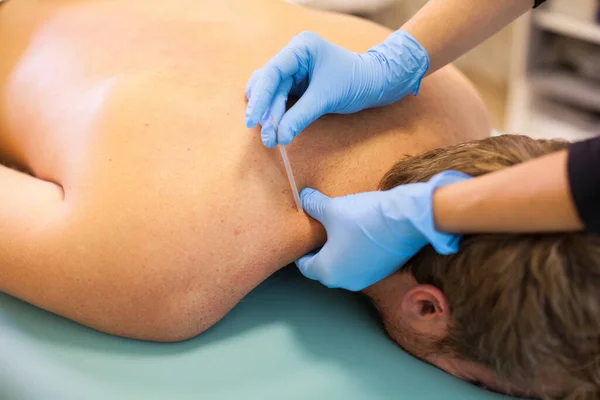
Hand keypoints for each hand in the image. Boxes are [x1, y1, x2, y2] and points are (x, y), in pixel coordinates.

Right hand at [245, 30, 428, 147]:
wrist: (375, 84)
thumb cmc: (355, 82)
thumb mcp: (326, 99)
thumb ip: (300, 116)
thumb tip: (279, 137)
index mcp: (300, 48)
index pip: (271, 72)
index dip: (260, 98)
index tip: (253, 120)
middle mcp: (292, 56)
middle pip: (267, 85)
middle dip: (266, 113)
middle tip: (267, 138)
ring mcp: (293, 71)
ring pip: (270, 93)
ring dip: (269, 116)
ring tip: (270, 138)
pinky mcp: (295, 85)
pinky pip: (278, 99)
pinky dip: (275, 115)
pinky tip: (273, 129)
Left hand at [296, 171, 470, 290]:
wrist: (407, 220)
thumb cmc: (364, 218)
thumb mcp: (333, 209)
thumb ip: (314, 205)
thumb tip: (304, 197)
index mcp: (328, 271)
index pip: (305, 266)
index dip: (301, 251)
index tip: (302, 238)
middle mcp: (346, 281)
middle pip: (325, 267)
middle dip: (321, 250)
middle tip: (319, 231)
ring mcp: (367, 278)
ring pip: (345, 266)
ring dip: (340, 251)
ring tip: (340, 229)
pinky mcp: (383, 271)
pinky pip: (362, 263)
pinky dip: (358, 251)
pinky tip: (360, 232)